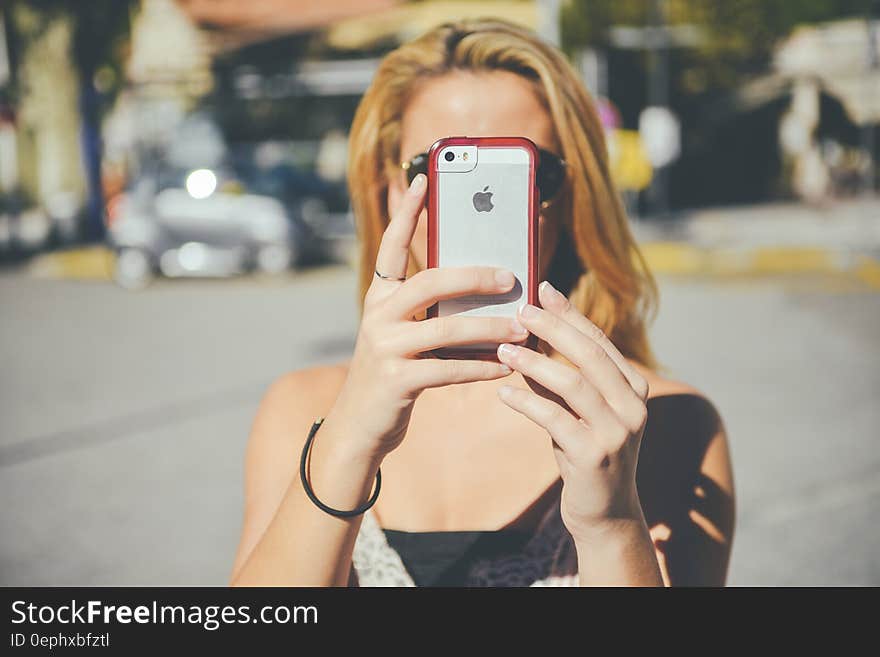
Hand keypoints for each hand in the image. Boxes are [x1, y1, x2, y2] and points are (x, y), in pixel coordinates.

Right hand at [326, 173, 527, 461]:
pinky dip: (482, 368)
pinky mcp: (396, 380)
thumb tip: (490, 293)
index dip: (407, 212)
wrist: (361, 425)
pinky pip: (450, 369)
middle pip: (430, 282)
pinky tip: (505, 366)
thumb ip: (434, 311)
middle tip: (511, 277)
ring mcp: (384, 347)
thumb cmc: (395, 372)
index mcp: (379, 296)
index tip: (422, 178)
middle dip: (475, 277)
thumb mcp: (405, 334)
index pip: (392, 245)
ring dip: (490, 329)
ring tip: (521, 328)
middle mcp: (377, 315)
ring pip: (447, 328)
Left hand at [495, 280, 651, 544]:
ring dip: (535, 363)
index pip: (600, 340)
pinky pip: (554, 419)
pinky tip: (503, 393)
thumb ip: (559, 378)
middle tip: (519, 311)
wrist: (605, 514)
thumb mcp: (577, 412)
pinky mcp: (594, 456)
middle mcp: (634, 406)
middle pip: (590, 354)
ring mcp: (617, 432)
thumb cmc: (586, 454)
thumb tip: (524, 338)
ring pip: (573, 383)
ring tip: (503, 351)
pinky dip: (526, 402)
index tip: (542, 289)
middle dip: (553, 328)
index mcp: (634, 388)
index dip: (570, 313)